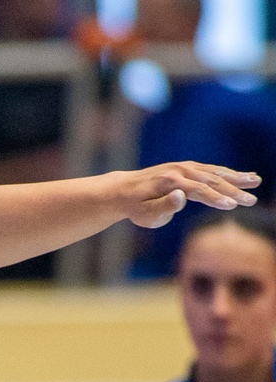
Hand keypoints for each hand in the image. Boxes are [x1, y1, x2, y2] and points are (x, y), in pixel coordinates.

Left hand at [114, 162, 259, 229]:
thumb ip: (165, 207)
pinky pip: (211, 170)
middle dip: (233, 190)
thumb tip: (182, 197)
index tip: (232, 207)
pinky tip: (242, 177)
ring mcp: (184, 167)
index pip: (198, 191)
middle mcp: (180, 170)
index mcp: (171, 182)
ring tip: (256, 181)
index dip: (216, 199)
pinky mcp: (187, 168)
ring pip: (215, 172)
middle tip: (252, 200)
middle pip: (211, 180)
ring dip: (236, 177)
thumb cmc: (136, 208)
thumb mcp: (146, 214)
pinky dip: (228, 173)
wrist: (124, 190)